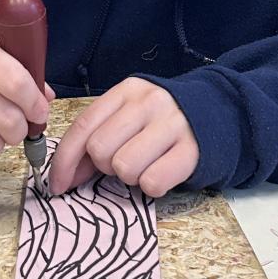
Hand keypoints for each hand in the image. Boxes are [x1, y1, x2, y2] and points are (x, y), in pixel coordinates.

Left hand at [49, 77, 198, 196]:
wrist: (219, 113)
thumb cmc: (160, 123)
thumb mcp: (126, 118)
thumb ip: (94, 140)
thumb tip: (64, 177)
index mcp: (126, 92)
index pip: (83, 127)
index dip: (64, 160)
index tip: (57, 184)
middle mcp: (149, 103)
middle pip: (100, 150)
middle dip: (103, 166)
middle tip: (121, 163)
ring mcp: (173, 124)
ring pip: (124, 168)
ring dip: (129, 177)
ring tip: (144, 165)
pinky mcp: (193, 150)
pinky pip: (152, 182)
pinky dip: (152, 186)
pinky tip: (162, 171)